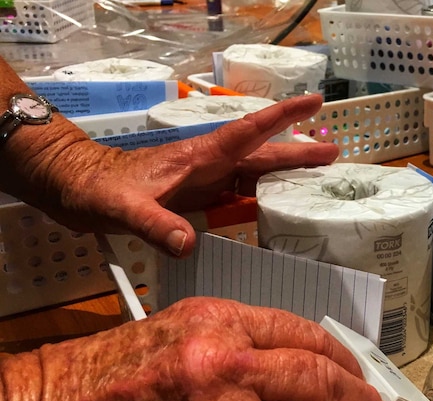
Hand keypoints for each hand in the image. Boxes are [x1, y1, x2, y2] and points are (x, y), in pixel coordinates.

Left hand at [3, 93, 337, 257]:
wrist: (76, 188)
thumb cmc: (97, 189)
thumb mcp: (122, 208)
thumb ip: (154, 224)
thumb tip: (188, 245)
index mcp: (200, 158)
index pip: (249, 132)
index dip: (283, 118)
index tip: (314, 103)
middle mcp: (208, 166)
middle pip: (262, 157)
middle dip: (299, 153)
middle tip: (335, 154)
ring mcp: (204, 182)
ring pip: (254, 177)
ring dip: (285, 178)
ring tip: (318, 183)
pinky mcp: (197, 199)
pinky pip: (238, 199)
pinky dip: (262, 202)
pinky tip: (277, 211)